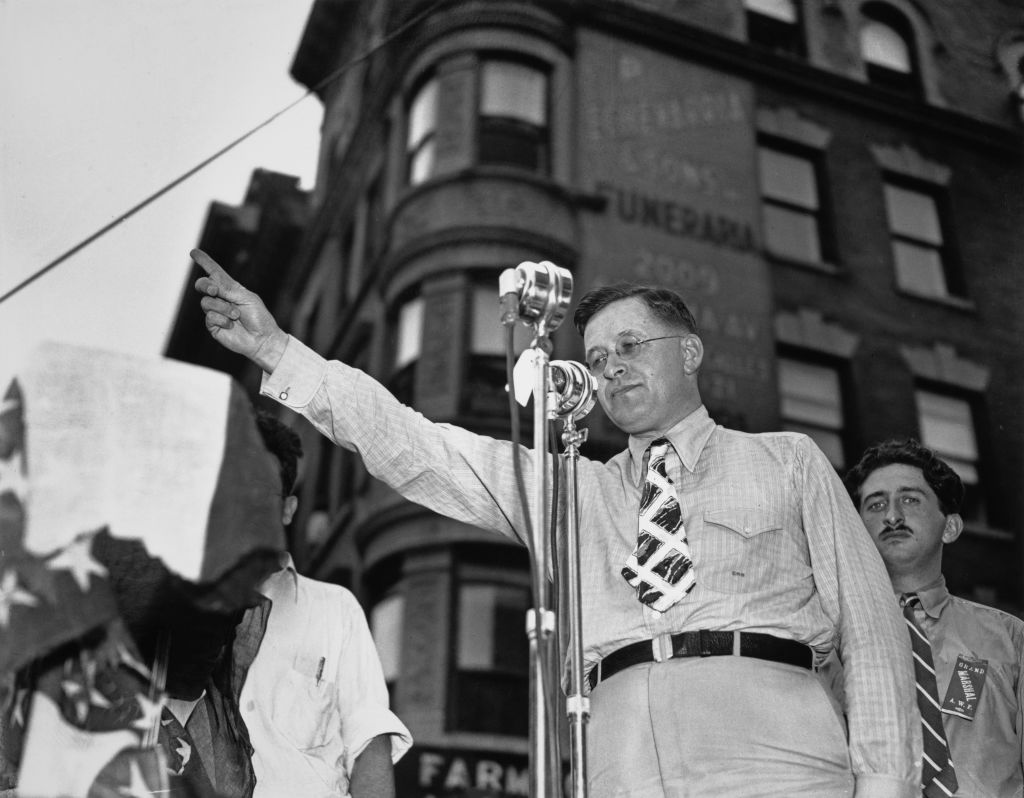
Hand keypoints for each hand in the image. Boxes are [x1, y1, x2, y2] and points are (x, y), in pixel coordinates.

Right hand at [192, 249, 287, 372]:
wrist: (262, 339)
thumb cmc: (259, 317)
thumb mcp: (246, 298)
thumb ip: (228, 289)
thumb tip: (212, 284)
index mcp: (231, 289)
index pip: (215, 273)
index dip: (205, 262)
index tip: (193, 252)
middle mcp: (221, 299)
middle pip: (203, 285)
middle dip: (206, 285)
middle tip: (215, 291)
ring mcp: (216, 312)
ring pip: (206, 302)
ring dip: (223, 308)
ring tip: (236, 315)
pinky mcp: (213, 326)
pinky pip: (209, 317)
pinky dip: (222, 319)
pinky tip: (231, 325)